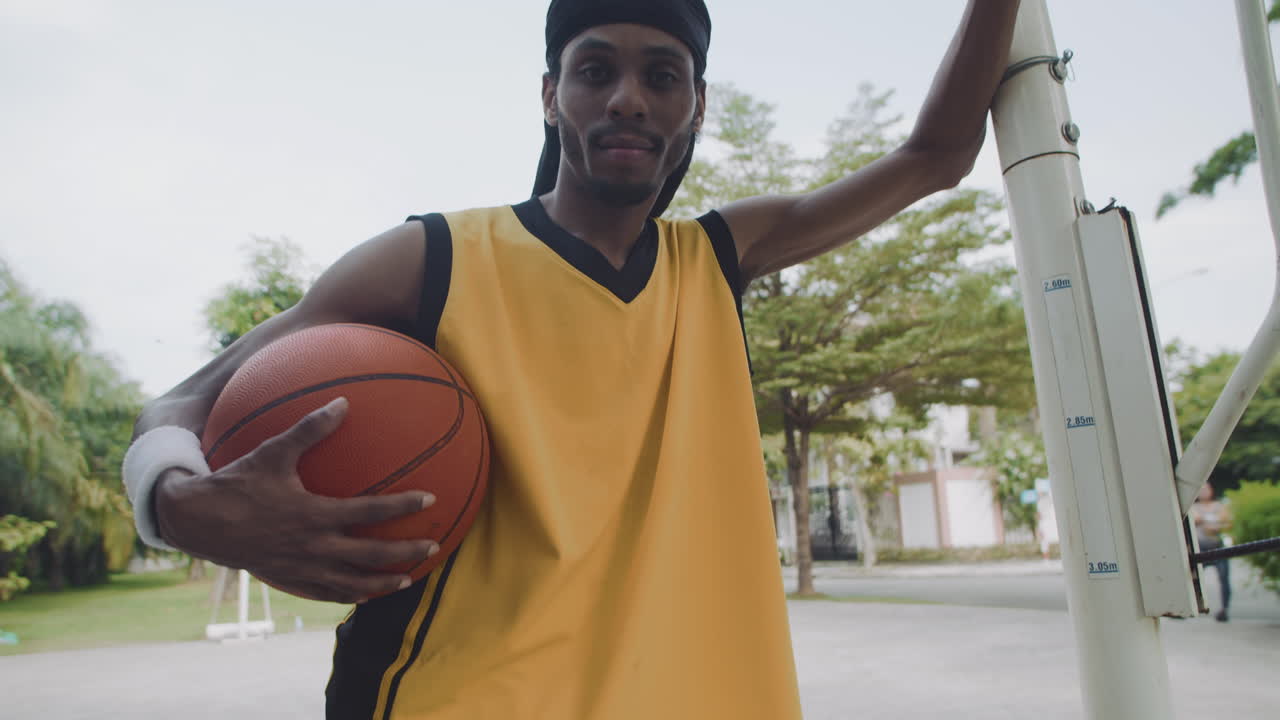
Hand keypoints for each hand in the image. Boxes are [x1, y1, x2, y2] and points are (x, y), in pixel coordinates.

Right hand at [154, 397, 437, 602]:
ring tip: (406, 581)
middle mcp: (312, 546)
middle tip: (434, 548)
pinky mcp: (288, 579)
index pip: (369, 512)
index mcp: (314, 514)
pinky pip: (325, 592)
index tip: (430, 499)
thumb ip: (310, 429)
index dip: (402, 506)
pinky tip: (363, 594)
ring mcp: (301, 568)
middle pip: (370, 556)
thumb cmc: (237, 482)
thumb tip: (342, 402)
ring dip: (382, 583)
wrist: (198, 522)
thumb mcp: (273, 451)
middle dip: (405, 553)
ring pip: (351, 583)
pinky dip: (348, 594)